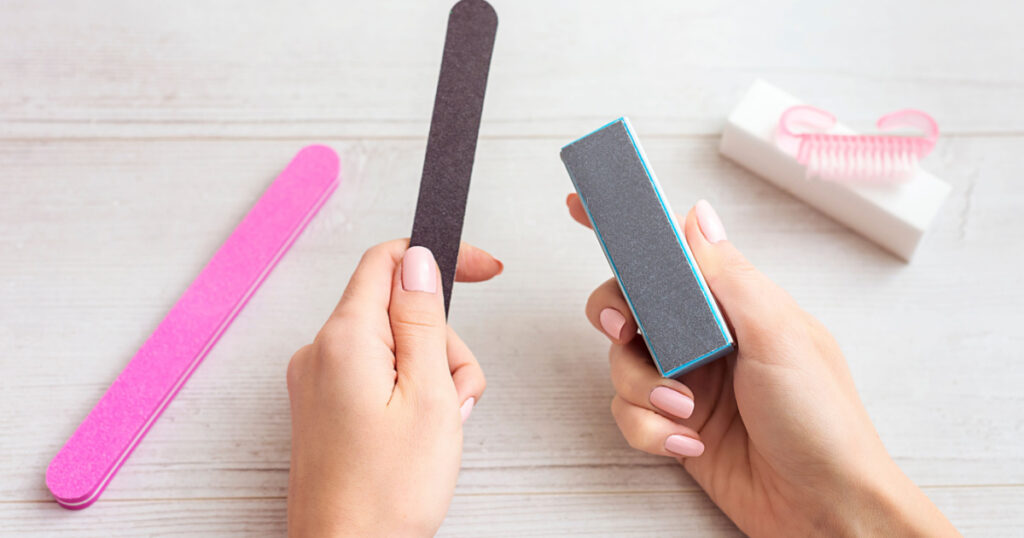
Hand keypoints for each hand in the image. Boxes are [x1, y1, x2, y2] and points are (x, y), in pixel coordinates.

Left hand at [286, 239, 502, 536]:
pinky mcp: (324, 405)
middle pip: (400, 310)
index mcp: (345, 339)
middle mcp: (321, 352)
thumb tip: (418, 262)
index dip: (439, 256)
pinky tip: (418, 435)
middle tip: (454, 397)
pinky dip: (407, 394)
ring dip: (430, 377)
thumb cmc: (386, 494)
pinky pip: (376, 375)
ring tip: (437, 427)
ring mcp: (319, 380)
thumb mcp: (428, 396)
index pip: (389, 260)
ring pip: (394, 346)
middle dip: (442, 344)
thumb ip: (422, 319)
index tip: (483, 270)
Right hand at [567, 195, 957, 536]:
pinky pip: (629, 414)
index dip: (628, 227)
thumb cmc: (823, 420)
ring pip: (623, 363)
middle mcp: (705, 337)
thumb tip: (697, 215)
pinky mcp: (673, 425)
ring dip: (642, 387)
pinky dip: (649, 429)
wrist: (825, 508)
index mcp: (735, 303)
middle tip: (624, 330)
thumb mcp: (779, 335)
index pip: (674, 251)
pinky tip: (686, 441)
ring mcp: (687, 381)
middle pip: (631, 303)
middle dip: (616, 314)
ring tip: (683, 409)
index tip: (582, 205)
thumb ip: (728, 275)